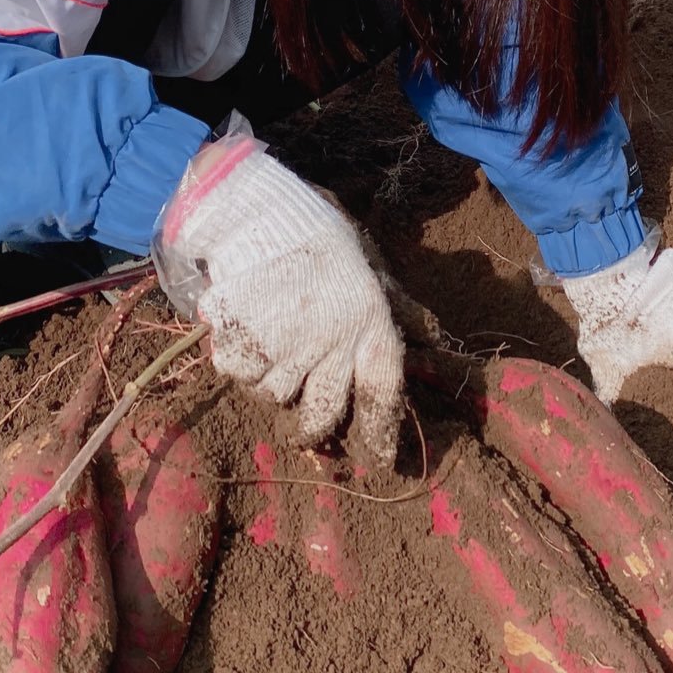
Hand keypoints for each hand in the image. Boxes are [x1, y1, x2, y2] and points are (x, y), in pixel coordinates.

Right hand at [153, 134, 403, 459]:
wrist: (258, 210)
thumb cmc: (321, 240)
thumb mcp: (371, 271)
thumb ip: (395, 311)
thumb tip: (436, 338)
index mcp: (370, 326)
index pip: (384, 394)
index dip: (382, 434)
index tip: (380, 461)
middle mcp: (331, 345)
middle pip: (324, 415)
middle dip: (315, 430)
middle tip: (307, 431)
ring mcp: (283, 347)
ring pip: (275, 396)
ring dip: (271, 382)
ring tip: (270, 347)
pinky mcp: (240, 342)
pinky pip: (237, 374)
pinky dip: (236, 360)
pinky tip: (243, 329)